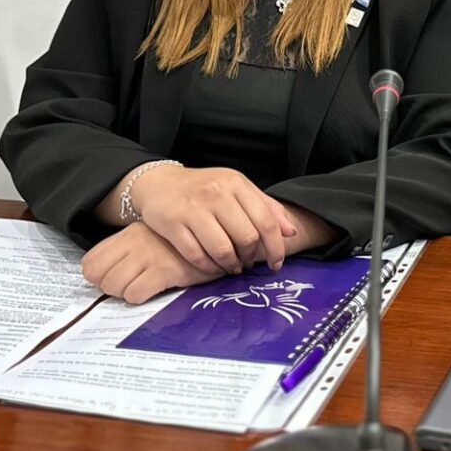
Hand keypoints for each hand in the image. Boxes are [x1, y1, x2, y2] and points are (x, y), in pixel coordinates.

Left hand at [82, 223, 220, 304]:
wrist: (215, 237)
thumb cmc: (179, 245)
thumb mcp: (148, 239)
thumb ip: (126, 252)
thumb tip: (102, 277)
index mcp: (127, 235)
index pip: (90, 262)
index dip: (98, 277)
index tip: (114, 280)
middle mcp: (134, 243)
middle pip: (99, 277)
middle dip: (111, 288)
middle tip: (129, 287)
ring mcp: (148, 256)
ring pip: (114, 286)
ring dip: (125, 294)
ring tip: (143, 288)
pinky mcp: (164, 271)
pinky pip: (135, 294)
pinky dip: (140, 297)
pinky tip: (155, 291)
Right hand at [128, 164, 296, 273]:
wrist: (160, 183)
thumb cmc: (204, 189)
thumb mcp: (237, 189)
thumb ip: (266, 207)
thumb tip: (290, 232)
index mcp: (236, 184)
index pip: (267, 221)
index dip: (276, 247)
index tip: (276, 263)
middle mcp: (216, 194)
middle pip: (247, 238)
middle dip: (250, 256)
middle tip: (247, 262)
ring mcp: (193, 209)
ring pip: (223, 250)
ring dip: (231, 265)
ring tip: (232, 266)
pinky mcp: (173, 225)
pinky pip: (197, 256)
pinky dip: (210, 267)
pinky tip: (214, 266)